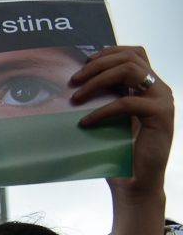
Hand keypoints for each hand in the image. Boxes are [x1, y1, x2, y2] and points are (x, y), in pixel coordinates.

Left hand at [73, 46, 171, 234]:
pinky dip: (102, 110)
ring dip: (98, 80)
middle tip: (73, 80)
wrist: (134, 182)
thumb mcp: (107, 119)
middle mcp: (158, 88)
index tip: (83, 62)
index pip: (133, 53)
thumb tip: (72, 84)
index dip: (108, 52)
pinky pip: (127, 103)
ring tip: (76, 97)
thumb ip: (102, 98)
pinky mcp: (160, 116)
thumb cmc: (117, 152)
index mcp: (147, 86)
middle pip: (130, 58)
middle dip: (97, 65)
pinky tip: (85, 122)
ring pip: (130, 71)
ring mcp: (162, 100)